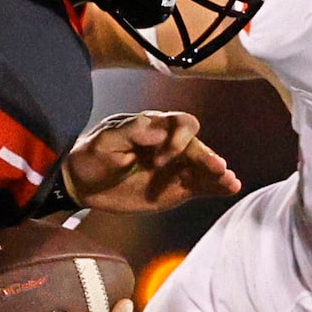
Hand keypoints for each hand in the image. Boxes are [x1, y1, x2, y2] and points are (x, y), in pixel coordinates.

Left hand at [62, 111, 240, 212]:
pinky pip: (200, 186)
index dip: (177, 139)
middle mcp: (169, 145)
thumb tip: (157, 131)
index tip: (158, 160)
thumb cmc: (92, 155)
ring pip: (203, 166)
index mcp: (154, 127)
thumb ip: (130, 131)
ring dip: (217, 173)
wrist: (82, 182)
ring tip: (229, 181)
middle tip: (215, 168)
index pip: (181, 123)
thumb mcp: (105, 140)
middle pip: (197, 146)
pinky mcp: (175, 188)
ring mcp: (175, 167)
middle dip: (206, 157)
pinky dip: (215, 187)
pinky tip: (230, 188)